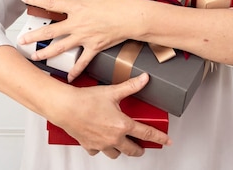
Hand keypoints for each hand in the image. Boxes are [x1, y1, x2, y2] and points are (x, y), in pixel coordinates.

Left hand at [19, 0, 141, 80]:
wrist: (133, 18)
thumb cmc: (118, 1)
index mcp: (77, 7)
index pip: (51, 3)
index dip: (36, 0)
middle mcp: (77, 24)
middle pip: (50, 30)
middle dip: (34, 35)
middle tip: (22, 39)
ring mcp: (84, 37)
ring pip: (61, 47)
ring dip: (47, 53)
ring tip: (35, 57)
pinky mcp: (94, 47)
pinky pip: (82, 61)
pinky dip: (75, 70)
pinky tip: (69, 77)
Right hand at [51, 72, 170, 157]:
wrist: (66, 107)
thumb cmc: (86, 100)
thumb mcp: (112, 91)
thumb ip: (130, 86)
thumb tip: (144, 79)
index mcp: (122, 125)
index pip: (146, 134)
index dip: (159, 138)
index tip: (166, 141)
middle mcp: (113, 138)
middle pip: (132, 150)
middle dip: (139, 149)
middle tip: (143, 147)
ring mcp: (101, 144)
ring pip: (116, 153)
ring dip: (121, 149)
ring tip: (122, 144)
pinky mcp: (90, 146)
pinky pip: (99, 151)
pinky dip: (102, 147)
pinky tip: (102, 141)